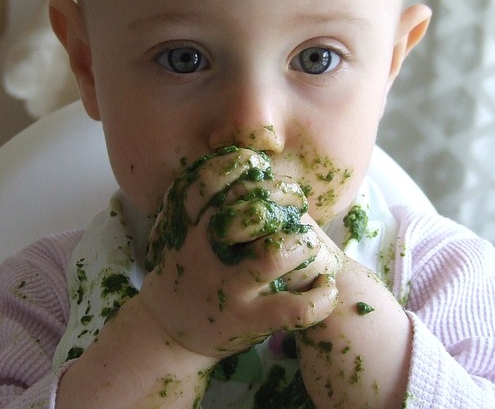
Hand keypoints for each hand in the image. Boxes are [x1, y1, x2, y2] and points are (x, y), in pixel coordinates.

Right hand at [139, 147, 339, 358]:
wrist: (167, 333)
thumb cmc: (188, 270)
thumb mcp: (181, 231)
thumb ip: (206, 201)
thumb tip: (253, 162)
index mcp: (189, 227)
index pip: (209, 182)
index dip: (239, 165)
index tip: (259, 165)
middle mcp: (207, 254)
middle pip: (251, 212)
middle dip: (282, 199)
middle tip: (296, 201)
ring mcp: (229, 289)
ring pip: (274, 254)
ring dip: (302, 243)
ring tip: (308, 243)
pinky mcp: (249, 322)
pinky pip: (293, 309)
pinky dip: (320, 298)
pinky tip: (326, 287)